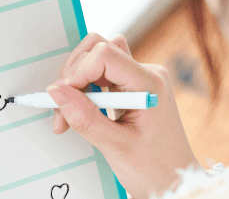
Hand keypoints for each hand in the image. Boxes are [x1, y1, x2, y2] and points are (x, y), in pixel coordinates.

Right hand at [47, 33, 198, 198]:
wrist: (173, 180)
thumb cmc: (154, 169)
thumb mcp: (115, 147)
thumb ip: (83, 117)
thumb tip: (55, 90)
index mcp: (149, 83)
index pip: (104, 54)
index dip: (78, 71)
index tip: (63, 97)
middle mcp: (146, 72)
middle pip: (98, 48)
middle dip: (73, 74)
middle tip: (62, 107)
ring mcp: (139, 76)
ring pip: (96, 56)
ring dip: (77, 79)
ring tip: (70, 112)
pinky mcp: (130, 83)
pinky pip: (100, 71)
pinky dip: (84, 87)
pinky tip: (82, 110)